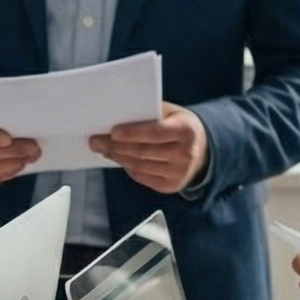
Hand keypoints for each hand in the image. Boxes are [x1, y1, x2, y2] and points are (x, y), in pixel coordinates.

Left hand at [90, 103, 209, 193]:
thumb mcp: (172, 113)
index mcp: (186, 130)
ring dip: (118, 157)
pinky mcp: (171, 186)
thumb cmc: (181, 126)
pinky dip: (128, 168)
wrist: (203, 150)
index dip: (131, 133)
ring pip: (139, 166)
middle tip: (96, 141)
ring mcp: (179, 173)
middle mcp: (185, 154)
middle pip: (142, 152)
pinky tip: (119, 158)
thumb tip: (118, 116)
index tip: (112, 132)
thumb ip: (150, 113)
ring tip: (104, 149)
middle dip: (116, 146)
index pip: (154, 133)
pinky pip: (142, 177)